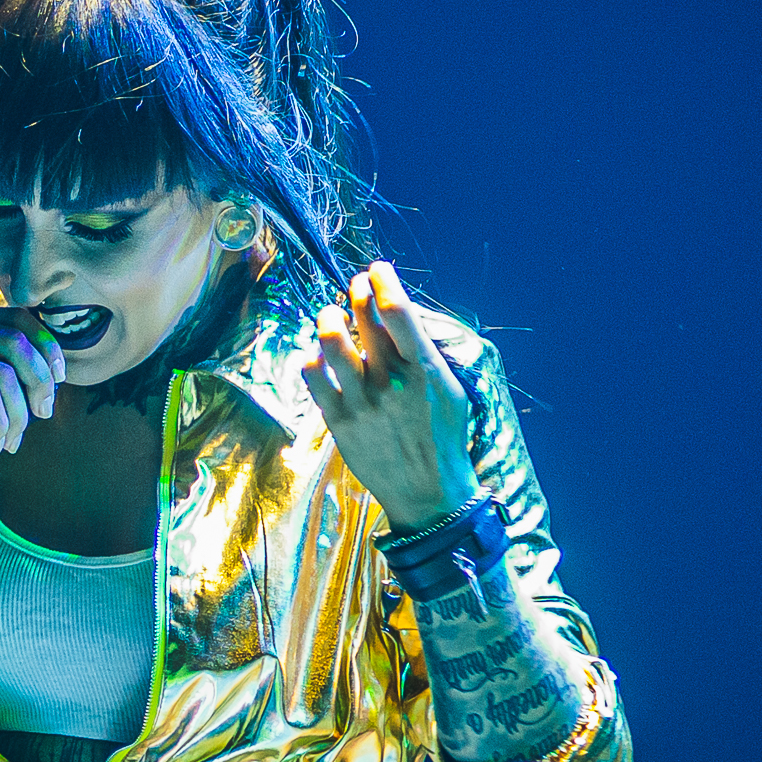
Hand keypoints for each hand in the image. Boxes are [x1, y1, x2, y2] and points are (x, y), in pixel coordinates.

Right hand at [0, 306, 65, 459]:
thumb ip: (7, 366)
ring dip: (18, 413)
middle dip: (39, 382)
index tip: (59, 377)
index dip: (46, 345)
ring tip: (12, 439)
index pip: (16, 317)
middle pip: (15, 342)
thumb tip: (55, 371)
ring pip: (2, 373)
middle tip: (41, 414)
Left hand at [302, 261, 481, 532]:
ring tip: (331, 314)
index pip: (398, 311)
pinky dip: (311, 359)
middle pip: (363, 318)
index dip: (383, 281)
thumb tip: (400, 316)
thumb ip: (425, 353)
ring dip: (328, 317)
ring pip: (331, 341)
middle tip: (356, 286)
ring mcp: (361, 401)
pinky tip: (317, 356)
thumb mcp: (450, 390)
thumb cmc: (443, 437)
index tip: (378, 270)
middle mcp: (390, 381)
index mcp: (423, 370)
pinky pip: (313, 378)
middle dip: (357, 291)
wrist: (428, 492)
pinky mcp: (339, 420)